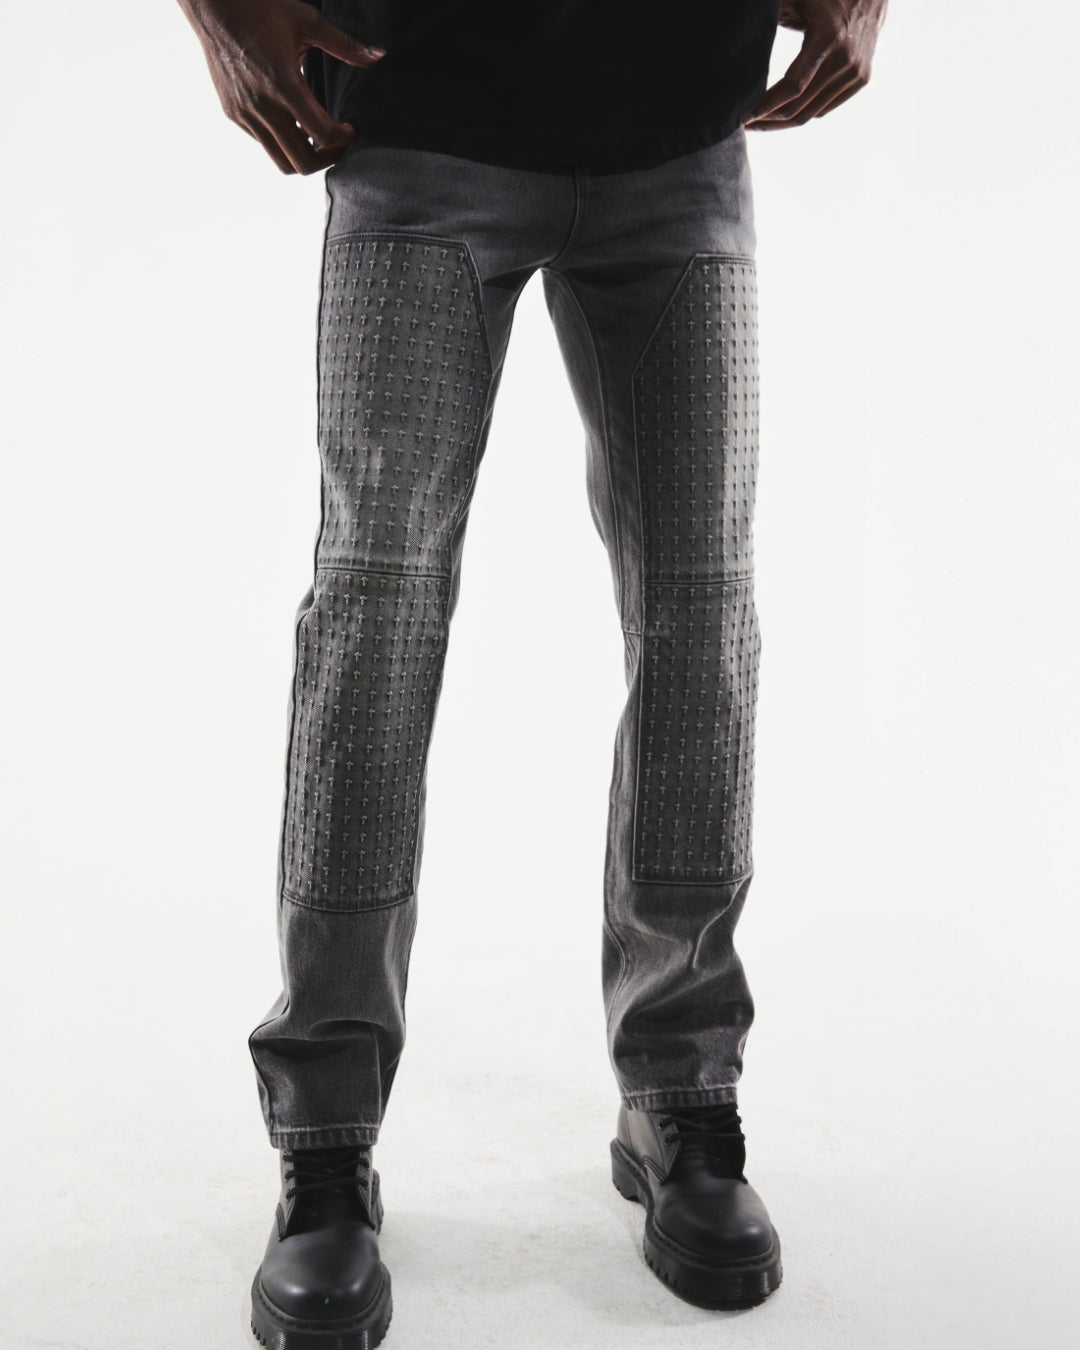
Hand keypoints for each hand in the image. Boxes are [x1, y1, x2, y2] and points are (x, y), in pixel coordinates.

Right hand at [177, 0, 386, 173]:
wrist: (212, 5)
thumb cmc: (262, 8)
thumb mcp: (308, 22)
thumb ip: (345, 45)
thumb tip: (379, 57)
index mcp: (283, 84)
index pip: (321, 134)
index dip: (342, 139)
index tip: (349, 130)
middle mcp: (262, 106)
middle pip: (301, 162)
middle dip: (325, 159)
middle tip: (336, 144)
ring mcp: (244, 113)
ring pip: (280, 160)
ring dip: (303, 155)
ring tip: (316, 137)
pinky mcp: (234, 113)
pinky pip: (263, 143)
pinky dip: (282, 141)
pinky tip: (292, 121)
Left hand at [743, 0, 887, 129]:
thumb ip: (772, 12)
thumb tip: (738, 30)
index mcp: (827, 37)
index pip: (793, 86)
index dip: (766, 105)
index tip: (744, 116)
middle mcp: (846, 59)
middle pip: (800, 106)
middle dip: (769, 119)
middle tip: (746, 124)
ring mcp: (856, 71)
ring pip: (812, 113)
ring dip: (783, 122)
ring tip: (761, 122)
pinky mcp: (861, 78)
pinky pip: (825, 107)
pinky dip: (803, 113)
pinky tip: (783, 113)